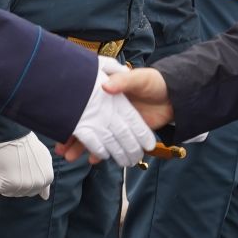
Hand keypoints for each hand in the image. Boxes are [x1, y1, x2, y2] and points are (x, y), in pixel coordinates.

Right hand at [0, 133, 54, 199]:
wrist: (13, 135)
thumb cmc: (26, 144)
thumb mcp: (43, 160)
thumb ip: (44, 177)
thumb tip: (45, 198)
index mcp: (47, 178)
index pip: (34, 190)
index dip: (24, 178)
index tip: (21, 167)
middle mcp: (38, 184)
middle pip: (21, 193)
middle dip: (14, 181)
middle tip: (12, 165)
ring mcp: (25, 185)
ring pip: (8, 192)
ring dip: (4, 180)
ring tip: (7, 165)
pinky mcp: (10, 184)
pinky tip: (0, 168)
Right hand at [57, 64, 174, 162]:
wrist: (174, 94)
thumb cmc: (155, 83)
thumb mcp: (139, 77)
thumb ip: (123, 80)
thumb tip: (105, 87)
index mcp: (112, 98)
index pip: (90, 110)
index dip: (76, 119)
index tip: (63, 129)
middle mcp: (111, 112)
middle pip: (90, 128)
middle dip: (75, 141)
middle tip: (63, 152)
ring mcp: (117, 124)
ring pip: (100, 140)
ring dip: (84, 149)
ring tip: (70, 158)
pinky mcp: (126, 135)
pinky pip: (111, 145)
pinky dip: (102, 153)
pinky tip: (92, 160)